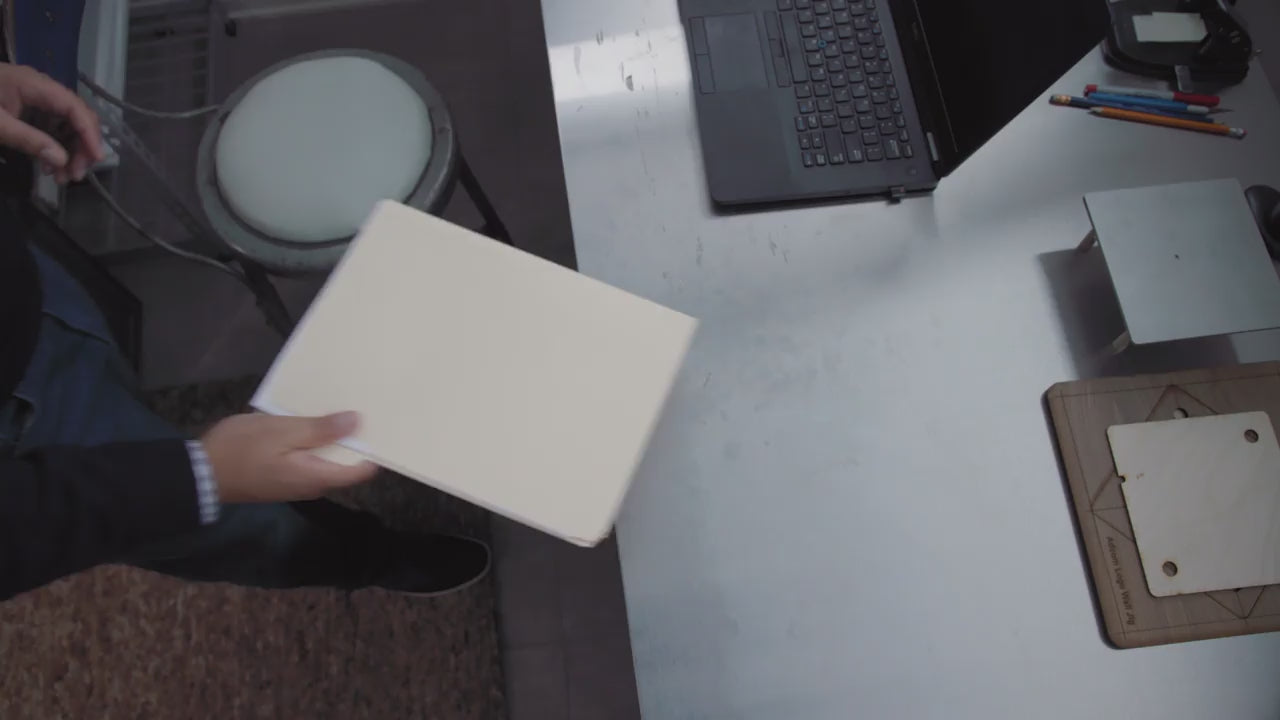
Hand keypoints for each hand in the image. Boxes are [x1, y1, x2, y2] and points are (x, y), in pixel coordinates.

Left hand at [0, 63, 103, 183]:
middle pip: (77, 116)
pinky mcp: (28, 107)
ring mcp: (35, 97)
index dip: (90, 133)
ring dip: (70, 151)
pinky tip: (48, 166)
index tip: (96, 159)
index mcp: (34, 85)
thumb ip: (28, 140)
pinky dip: (55, 147)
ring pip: (68, 124)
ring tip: (62, 178)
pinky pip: (52, 127)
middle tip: (75, 176)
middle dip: (82, 146)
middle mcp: (41, 88)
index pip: (74, 107)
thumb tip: (61, 160)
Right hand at [200, 412, 378, 503]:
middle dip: (353, 440)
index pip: (359, 470)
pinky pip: (307, 461)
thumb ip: (321, 429)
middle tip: (362, 409)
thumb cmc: (242, 449)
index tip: (382, 426)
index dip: (373, 449)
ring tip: (338, 410)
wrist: (199, 474)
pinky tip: (309, 423)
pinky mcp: (281, 478)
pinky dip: (313, 444)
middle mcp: (311, 485)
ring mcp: (295, 483)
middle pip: (343, 464)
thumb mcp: (282, 431)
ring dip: (332, 440)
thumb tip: (357, 423)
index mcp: (316, 476)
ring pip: (325, 461)